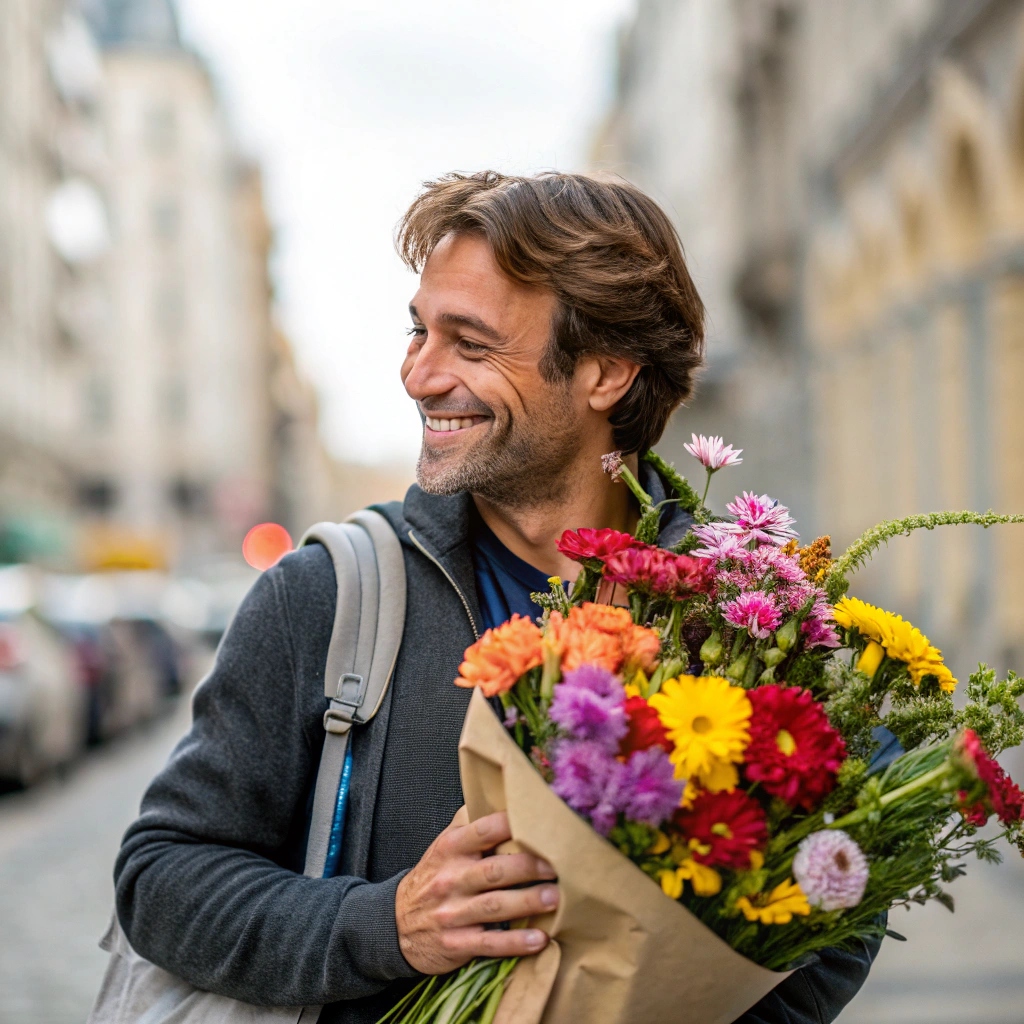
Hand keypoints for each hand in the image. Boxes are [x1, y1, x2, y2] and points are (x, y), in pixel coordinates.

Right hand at [395, 808, 558, 974]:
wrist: (394, 924)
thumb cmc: (433, 877)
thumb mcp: (443, 845)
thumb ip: (470, 824)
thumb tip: (502, 796)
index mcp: (450, 849)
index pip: (482, 831)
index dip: (510, 825)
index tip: (539, 823)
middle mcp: (451, 878)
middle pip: (495, 870)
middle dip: (529, 867)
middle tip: (557, 866)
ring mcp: (452, 912)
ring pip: (495, 906)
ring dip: (527, 902)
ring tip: (555, 898)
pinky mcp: (456, 943)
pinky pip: (489, 943)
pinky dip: (515, 942)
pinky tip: (539, 939)